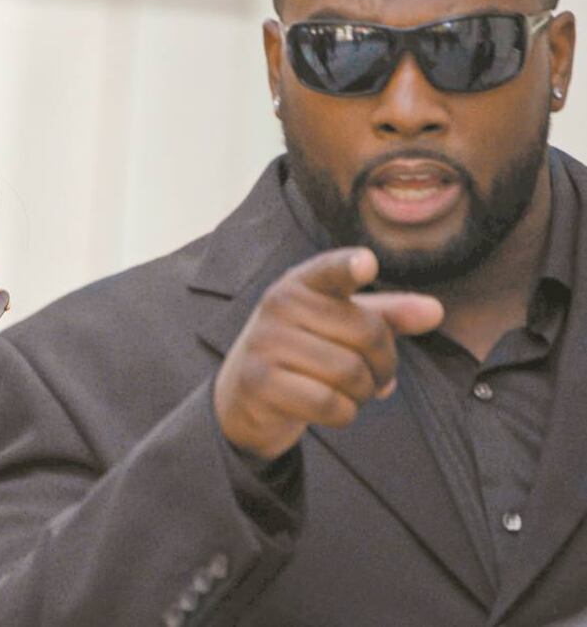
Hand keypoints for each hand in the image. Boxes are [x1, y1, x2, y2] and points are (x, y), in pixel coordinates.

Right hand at [214, 247, 443, 459]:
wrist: (243, 395)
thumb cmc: (302, 353)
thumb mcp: (339, 327)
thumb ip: (386, 316)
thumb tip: (435, 311)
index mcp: (301, 283)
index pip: (329, 270)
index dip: (349, 267)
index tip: (367, 263)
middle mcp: (279, 305)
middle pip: (367, 333)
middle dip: (384, 364)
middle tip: (374, 376)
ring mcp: (266, 342)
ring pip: (350, 372)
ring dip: (365, 393)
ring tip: (352, 393)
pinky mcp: (259, 381)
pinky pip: (329, 403)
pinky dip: (345, 413)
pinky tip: (334, 409)